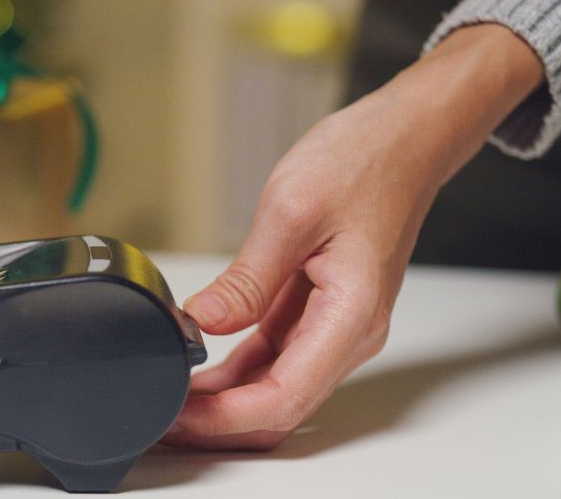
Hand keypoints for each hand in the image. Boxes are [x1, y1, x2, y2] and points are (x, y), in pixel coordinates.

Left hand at [164, 24, 543, 449]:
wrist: (403, 138)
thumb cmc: (364, 162)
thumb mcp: (291, 212)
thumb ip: (246, 278)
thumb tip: (200, 323)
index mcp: (350, 316)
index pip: (283, 398)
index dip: (224, 419)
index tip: (176, 417)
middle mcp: (348, 334)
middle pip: (279, 408)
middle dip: (217, 421)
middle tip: (157, 415)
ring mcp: (334, 327)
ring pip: (274, 389)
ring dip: (222, 401)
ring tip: (166, 396)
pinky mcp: (318, 313)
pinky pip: (274, 358)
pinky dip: (235, 372)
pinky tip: (195, 370)